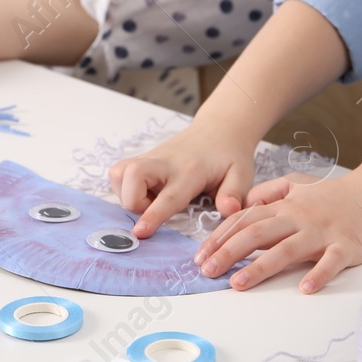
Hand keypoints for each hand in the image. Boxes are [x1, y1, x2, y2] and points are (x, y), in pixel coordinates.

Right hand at [109, 123, 257, 238]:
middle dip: (132, 201)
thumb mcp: (242, 174)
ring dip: (126, 194)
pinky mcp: (143, 159)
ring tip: (150, 201)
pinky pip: (120, 173)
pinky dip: (125, 187)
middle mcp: (165, 163)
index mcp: (190, 171)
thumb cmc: (230, 156)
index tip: (140, 232)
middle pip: (130, 176)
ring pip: (119, 173)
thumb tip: (228, 211)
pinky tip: (146, 193)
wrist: (219, 129)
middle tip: (152, 209)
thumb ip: (234, 194)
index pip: (168, 196)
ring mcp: (151, 158)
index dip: (152, 215)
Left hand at [193, 168, 361, 292]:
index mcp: (286, 206)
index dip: (220, 237)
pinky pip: (331, 262)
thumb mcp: (298, 185)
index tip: (200, 255)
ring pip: (287, 249)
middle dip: (229, 252)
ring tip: (238, 284)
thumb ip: (270, 193)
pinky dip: (318, 274)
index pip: (245, 220)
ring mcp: (323, 232)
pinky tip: (304, 289)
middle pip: (258, 233)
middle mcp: (299, 218)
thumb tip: (242, 205)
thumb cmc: (336, 194)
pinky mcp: (347, 246)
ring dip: (261, 267)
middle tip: (206, 271)